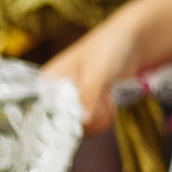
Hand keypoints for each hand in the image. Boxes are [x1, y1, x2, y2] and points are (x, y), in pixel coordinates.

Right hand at [42, 9, 142, 136]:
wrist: (131, 43)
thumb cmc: (108, 49)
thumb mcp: (97, 70)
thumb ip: (88, 94)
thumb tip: (83, 121)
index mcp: (47, 83)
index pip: (41, 114)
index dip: (59, 122)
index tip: (80, 117)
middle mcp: (54, 97)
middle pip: (63, 126)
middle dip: (89, 117)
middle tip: (102, 96)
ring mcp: (71, 104)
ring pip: (81, 129)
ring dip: (100, 116)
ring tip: (106, 94)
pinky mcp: (86, 109)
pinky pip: (93, 126)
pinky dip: (105, 116)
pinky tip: (109, 99)